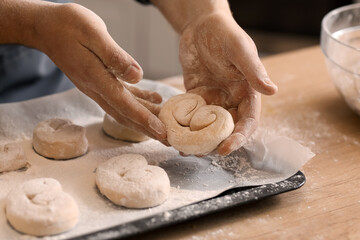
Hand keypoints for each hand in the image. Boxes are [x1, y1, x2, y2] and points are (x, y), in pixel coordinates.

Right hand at [31, 3, 165, 139]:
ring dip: (145, 119)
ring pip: (125, 108)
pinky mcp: (98, 82)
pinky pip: (121, 96)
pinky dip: (139, 100)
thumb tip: (137, 76)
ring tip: (166, 126)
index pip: (124, 104)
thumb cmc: (68, 25)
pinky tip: (155, 99)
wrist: (45, 28)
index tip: (162, 132)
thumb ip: (115, 57)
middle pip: (126, 114)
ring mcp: (96, 87)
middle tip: (169, 141)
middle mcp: (96, 88)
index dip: (144, 119)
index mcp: (96, 78)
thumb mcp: (93, 33)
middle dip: (148, 129)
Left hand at [179, 12, 277, 154]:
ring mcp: (212, 100)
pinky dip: (184, 126)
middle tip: (200, 153)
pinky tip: (173, 133)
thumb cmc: (224, 33)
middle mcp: (231, 100)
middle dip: (215, 144)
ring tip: (184, 148)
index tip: (225, 149)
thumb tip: (272, 90)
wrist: (200, 25)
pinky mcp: (195, 97)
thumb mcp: (239, 50)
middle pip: (226, 130)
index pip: (248, 122)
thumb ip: (253, 71)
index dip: (239, 138)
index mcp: (247, 92)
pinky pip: (190, 116)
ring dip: (198, 139)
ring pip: (207, 127)